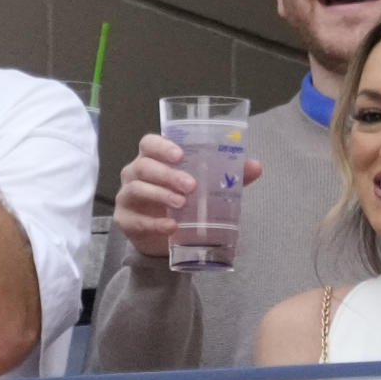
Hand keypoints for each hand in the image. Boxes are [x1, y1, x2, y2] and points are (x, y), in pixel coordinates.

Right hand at [113, 132, 265, 259]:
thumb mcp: (207, 186)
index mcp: (153, 158)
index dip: (162, 146)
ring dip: (161, 195)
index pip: (149, 143)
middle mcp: (135, 173)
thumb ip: (228, 174)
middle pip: (144, 166)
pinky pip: (136, 219)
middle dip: (168, 174)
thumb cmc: (184, 200)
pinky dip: (155, 223)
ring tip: (182, 204)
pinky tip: (171, 226)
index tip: (181, 155)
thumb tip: (255, 166)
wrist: (166, 236)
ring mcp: (127, 196)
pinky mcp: (125, 220)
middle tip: (191, 186)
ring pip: (138, 189)